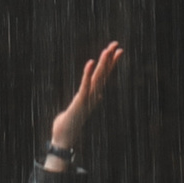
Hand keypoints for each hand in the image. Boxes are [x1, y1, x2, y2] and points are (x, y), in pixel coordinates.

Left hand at [48, 40, 123, 158]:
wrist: (64, 138)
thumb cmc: (69, 124)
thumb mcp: (81, 107)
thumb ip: (89, 99)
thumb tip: (99, 95)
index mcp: (93, 94)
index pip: (104, 75)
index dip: (111, 63)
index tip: (118, 51)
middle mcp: (93, 95)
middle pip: (104, 73)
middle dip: (110, 59)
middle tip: (117, 44)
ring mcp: (88, 98)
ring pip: (97, 78)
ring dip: (103, 64)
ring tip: (107, 50)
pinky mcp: (80, 101)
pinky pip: (85, 85)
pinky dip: (87, 74)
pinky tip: (90, 63)